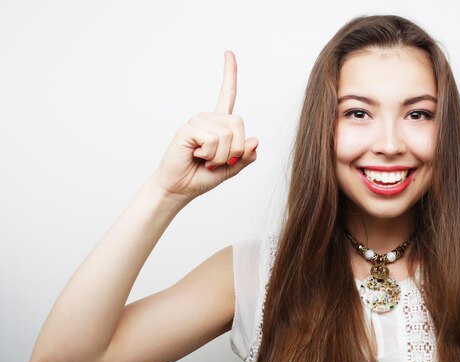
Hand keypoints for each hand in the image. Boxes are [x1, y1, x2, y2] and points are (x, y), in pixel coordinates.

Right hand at [152, 51, 257, 201]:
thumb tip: (255, 140)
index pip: (227, 94)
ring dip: (221, 156)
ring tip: (205, 160)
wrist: (180, 188)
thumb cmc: (202, 176)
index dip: (229, 74)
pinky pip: (213, 139)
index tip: (229, 53)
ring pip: (227, 135)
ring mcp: (197, 122)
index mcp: (220, 125)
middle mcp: (209, 119)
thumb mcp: (232, 168)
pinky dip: (210, 155)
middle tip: (220, 161)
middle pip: (239, 123)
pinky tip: (196, 156)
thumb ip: (246, 156)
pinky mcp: (188, 128)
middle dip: (236, 150)